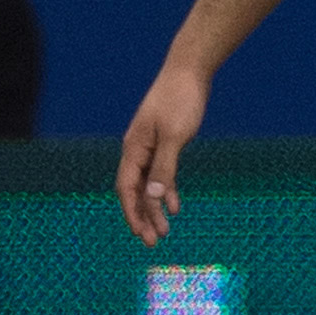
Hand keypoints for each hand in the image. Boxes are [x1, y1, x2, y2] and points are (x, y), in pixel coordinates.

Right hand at [118, 65, 210, 242]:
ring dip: (154, 208)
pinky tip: (175, 206)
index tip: (140, 234)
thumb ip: (164, 167)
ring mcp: (149, 147)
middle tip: (153, 242)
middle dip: (142, 217)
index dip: (132, 213)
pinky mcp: (164, 143)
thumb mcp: (175, 136)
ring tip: (164, 231)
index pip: (127, 188)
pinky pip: (160, 174)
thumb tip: (153, 197)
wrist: (188, 72)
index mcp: (134, 148)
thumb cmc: (180, 100)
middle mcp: (137, 150)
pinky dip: (166, 191)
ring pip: (147, 185)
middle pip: (135, 191)